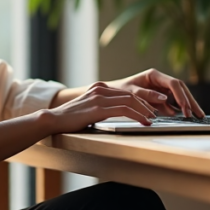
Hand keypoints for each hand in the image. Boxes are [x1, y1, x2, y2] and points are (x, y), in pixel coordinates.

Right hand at [42, 82, 158, 133]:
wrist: (53, 120)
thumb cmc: (70, 119)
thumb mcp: (88, 108)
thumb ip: (101, 107)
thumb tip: (116, 113)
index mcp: (98, 87)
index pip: (125, 92)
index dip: (140, 101)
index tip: (149, 109)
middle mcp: (100, 89)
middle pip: (130, 95)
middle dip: (146, 105)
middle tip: (155, 114)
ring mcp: (99, 97)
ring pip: (130, 101)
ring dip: (145, 110)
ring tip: (153, 119)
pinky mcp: (98, 108)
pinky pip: (124, 110)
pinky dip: (138, 116)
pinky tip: (144, 122)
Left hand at [107, 68, 204, 117]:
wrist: (111, 95)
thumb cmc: (119, 91)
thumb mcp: (130, 93)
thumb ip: (146, 95)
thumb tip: (164, 99)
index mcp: (154, 75)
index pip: (173, 83)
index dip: (181, 96)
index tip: (185, 108)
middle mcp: (160, 81)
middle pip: (181, 89)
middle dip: (190, 101)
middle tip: (198, 114)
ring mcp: (161, 89)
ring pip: (180, 96)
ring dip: (189, 105)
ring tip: (198, 116)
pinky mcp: (161, 98)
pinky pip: (174, 103)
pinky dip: (181, 110)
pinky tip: (187, 116)